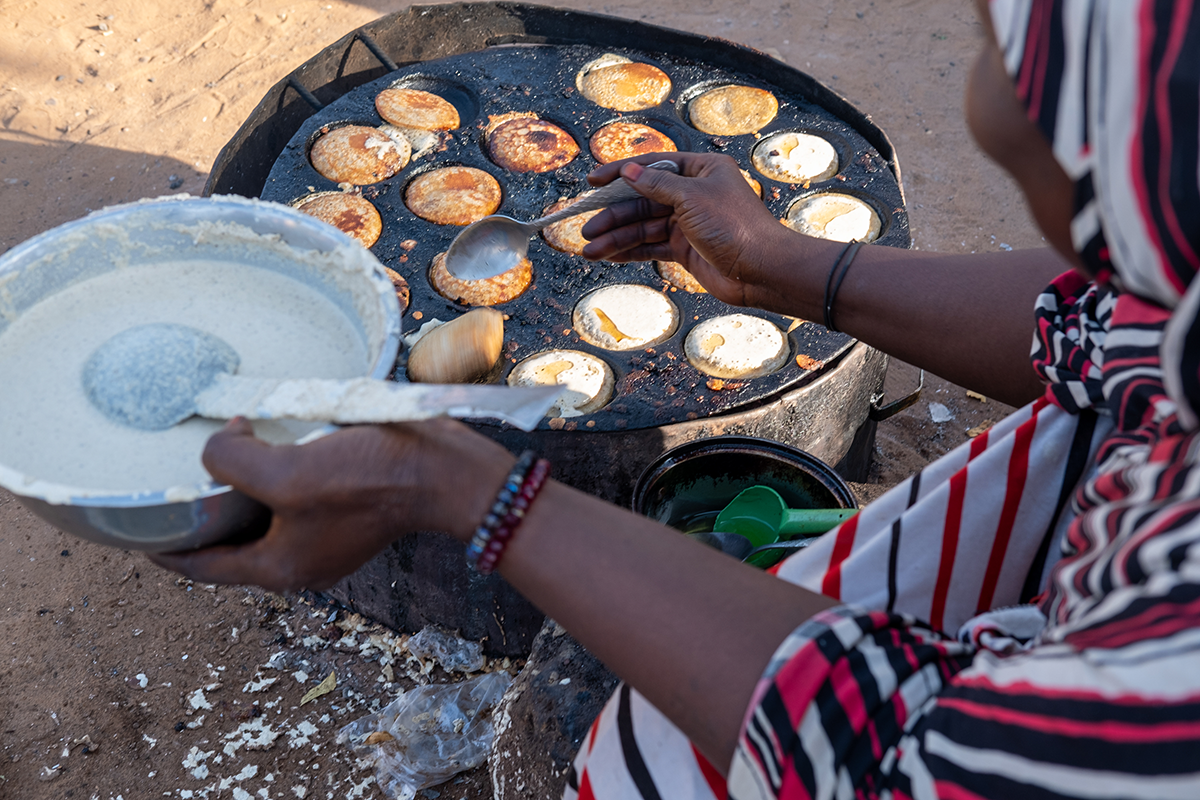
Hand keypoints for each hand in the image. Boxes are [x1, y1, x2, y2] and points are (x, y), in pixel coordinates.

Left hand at [149, 417, 513, 590]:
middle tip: (172, 485)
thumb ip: (232, 462)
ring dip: (240, 493)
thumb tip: (221, 443)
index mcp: (280, 567)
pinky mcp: (347, 511)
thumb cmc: (370, 481)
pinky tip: (268, 444)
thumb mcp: (288, 473)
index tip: (135, 530)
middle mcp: (301, 559)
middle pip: (233, 544)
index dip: (164, 550)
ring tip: (215, 460)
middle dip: (202, 518)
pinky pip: (295, 501)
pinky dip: (273, 479)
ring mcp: (327, 537)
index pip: (203, 568)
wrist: (444, 473)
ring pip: (265, 520)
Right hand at [580, 152, 805, 307]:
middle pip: (643, 200)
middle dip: (613, 215)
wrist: (762, 270)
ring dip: (617, 237)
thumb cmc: (737, 227)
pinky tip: (609, 256)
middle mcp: (694, 193)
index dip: (620, 173)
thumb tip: (628, 171)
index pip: (653, 166)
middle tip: (586, 227)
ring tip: (590, 250)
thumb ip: (656, 185)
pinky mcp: (686, 249)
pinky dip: (631, 250)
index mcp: (701, 170)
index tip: (593, 180)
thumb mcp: (692, 197)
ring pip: (644, 226)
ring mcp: (689, 222)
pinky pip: (652, 246)